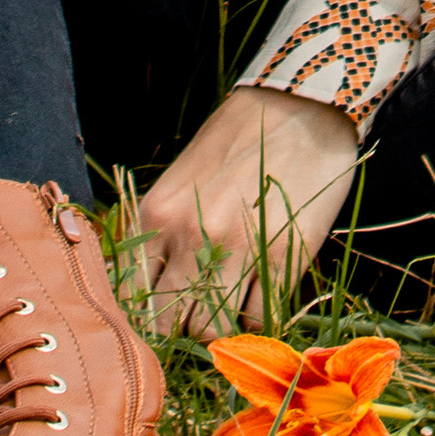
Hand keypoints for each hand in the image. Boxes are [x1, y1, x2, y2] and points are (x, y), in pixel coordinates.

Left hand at [135, 86, 358, 336]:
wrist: (299, 105)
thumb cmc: (237, 139)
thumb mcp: (181, 179)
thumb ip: (162, 230)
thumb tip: (151, 289)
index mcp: (159, 214)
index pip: (134, 298)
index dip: (150, 316)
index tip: (167, 314)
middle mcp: (192, 236)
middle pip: (171, 325)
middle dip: (183, 328)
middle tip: (201, 312)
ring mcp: (239, 249)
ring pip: (213, 330)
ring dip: (221, 327)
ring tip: (232, 304)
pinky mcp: (284, 256)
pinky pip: (259, 318)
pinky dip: (257, 317)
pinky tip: (260, 292)